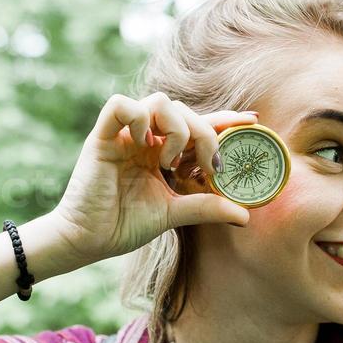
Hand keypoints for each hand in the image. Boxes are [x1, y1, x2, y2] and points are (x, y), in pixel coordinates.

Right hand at [52, 92, 258, 264]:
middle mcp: (145, 138)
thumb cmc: (124, 225)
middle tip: (211, 166)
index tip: (253, 121)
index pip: (198, 125)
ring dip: (176, 127)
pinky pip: (120, 106)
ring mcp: (125, 135)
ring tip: (171, 161)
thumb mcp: (174, 213)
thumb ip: (207, 207)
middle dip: (206, 134)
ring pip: (159, 101)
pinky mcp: (102, 138)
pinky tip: (147, 145)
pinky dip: (138, 117)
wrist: (89, 240)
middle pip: (184, 110)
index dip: (224, 119)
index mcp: (162, 151)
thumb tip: (246, 215)